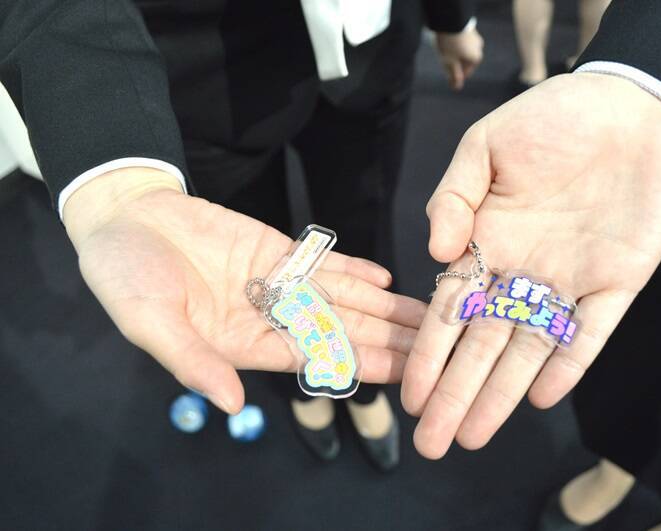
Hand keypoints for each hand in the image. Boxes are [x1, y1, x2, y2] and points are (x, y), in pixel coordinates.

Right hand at [64, 168, 426, 413]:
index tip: (407, 375)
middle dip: (390, 338)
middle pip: (342, 331)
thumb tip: (232, 404)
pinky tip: (388, 278)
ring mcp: (276, 282)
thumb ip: (192, 360)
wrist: (124, 218)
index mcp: (242, 345)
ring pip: (342, 298)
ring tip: (430, 313)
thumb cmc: (125, 275)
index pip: (315, 360)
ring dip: (385, 306)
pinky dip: (353, 269)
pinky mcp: (276, 248)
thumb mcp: (150, 321)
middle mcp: (268, 318)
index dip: (362, 367)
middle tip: (441, 345)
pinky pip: (321, 262)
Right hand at [401, 73, 660, 457]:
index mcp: (487, 243)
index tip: (412, 393)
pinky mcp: (617, 282)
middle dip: (457, 393)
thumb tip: (435, 250)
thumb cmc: (551, 119)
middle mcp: (522, 271)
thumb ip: (453, 196)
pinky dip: (569, 361)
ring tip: (475, 435)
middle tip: (434, 442)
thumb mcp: (485, 146)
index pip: (451, 310)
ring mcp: (569, 281)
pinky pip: (591, 331)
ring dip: (503, 392)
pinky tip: (543, 395)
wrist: (629, 108)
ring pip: (530, 348)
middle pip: (483, 343)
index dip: (431, 354)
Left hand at [435, 26, 483, 90]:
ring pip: (463, 50)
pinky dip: (455, 44)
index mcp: (476, 58)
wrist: (450, 19)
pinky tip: (447, 42)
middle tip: (444, 63)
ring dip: (455, 53)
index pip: (465, 72)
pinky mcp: (469, 29)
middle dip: (455, 64)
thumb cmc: (450, 44)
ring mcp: (475, 37)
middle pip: (465, 61)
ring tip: (443, 51)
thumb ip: (454, 75)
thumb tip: (457, 88)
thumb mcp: (450, 62)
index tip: (447, 77)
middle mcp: (478, 48)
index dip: (455, 76)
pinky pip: (462, 41)